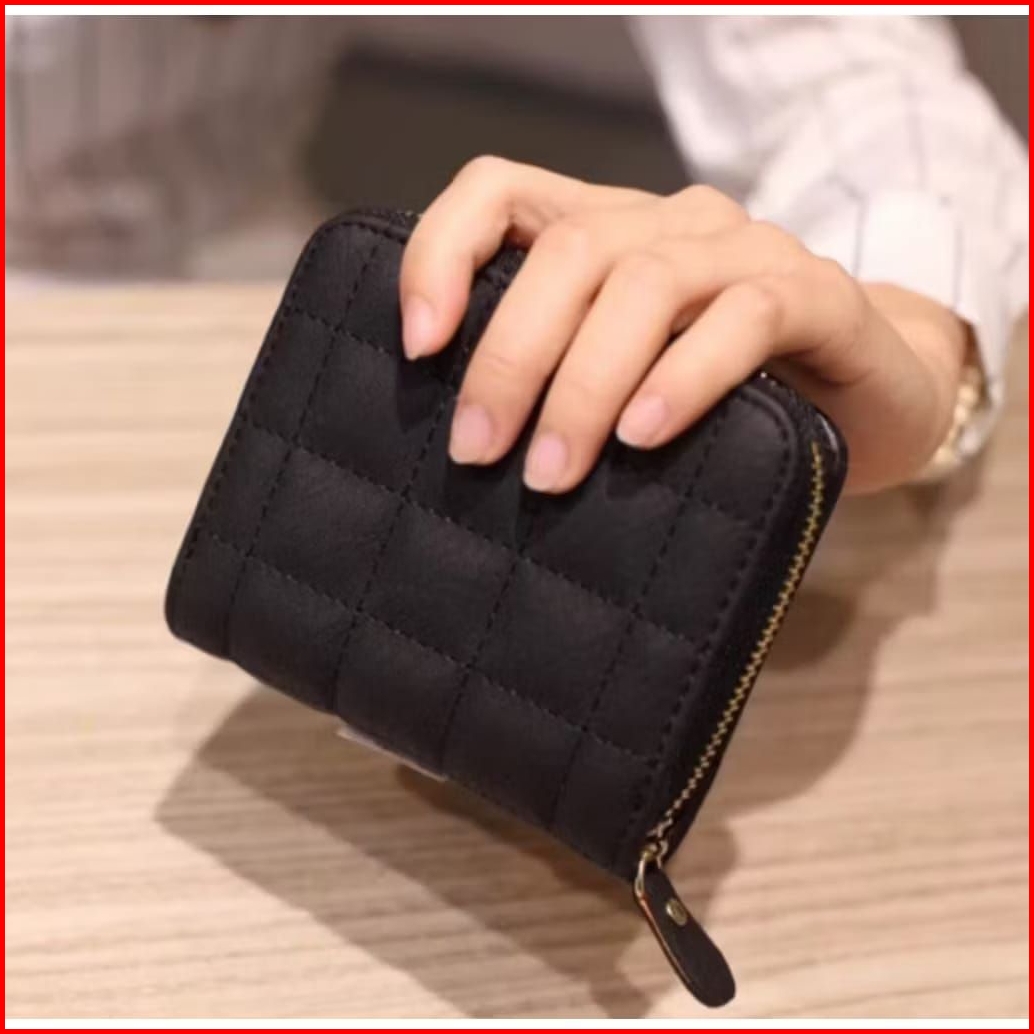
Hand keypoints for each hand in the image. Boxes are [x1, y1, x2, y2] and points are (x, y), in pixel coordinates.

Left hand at [399, 157, 969, 493]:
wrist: (871, 395)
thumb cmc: (727, 400)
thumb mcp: (623, 385)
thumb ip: (557, 384)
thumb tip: (464, 444)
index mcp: (610, 231)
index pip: (501, 191)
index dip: (442, 252)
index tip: (417, 345)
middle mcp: (674, 223)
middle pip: (569, 250)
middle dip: (510, 355)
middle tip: (480, 451)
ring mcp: (749, 253)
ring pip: (647, 282)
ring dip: (584, 383)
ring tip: (551, 472)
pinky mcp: (818, 297)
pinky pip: (746, 319)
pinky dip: (684, 376)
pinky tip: (643, 436)